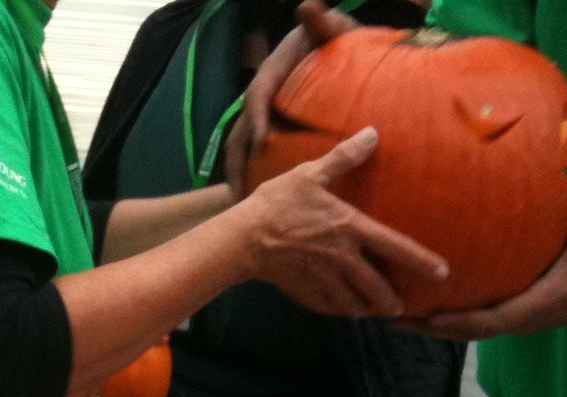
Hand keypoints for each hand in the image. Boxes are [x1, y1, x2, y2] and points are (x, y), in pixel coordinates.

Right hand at [222, 0, 360, 193]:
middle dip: (237, 163)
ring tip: (242, 207)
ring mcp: (260, 118)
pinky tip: (257, 203)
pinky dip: (251, 178)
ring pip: (241, 150)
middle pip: (239, 133)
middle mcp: (258, 100)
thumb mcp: (329, 28)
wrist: (323, 47)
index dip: (256, 118)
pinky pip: (253, 157)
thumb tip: (308, 5)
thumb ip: (320, 21)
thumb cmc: (328, 40)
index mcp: (270, 76)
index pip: (258, 96)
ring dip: (239, 177)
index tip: (261, 141)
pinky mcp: (267, 131)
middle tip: (240, 191)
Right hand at [234, 127, 448, 316]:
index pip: (396, 248)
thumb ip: (344, 158)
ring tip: (373, 312)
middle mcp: (343, 259)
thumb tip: (372, 132)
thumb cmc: (277, 203)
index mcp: (351, 229)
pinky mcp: (304, 292)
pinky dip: (339, 310)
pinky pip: (329, 306)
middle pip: (376, 287)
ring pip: (354, 303)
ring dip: (366, 309)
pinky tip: (342, 310)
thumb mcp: (311, 174)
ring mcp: (324, 279)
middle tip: (400, 307)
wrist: (244, 238)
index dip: (422, 261)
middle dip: (391, 300)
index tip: (442, 273)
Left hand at [411, 158, 566, 339]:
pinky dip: (450, 318)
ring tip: (399, 314)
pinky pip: (476, 322)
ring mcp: (515, 321)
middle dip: (429, 328)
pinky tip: (428, 306)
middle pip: (464, 333)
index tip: (426, 317)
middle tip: (392, 316)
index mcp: (533, 307)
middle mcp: (519, 320)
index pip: (488, 322)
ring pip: (466, 331)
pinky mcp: (515, 317)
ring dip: (434, 326)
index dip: (456, 322)